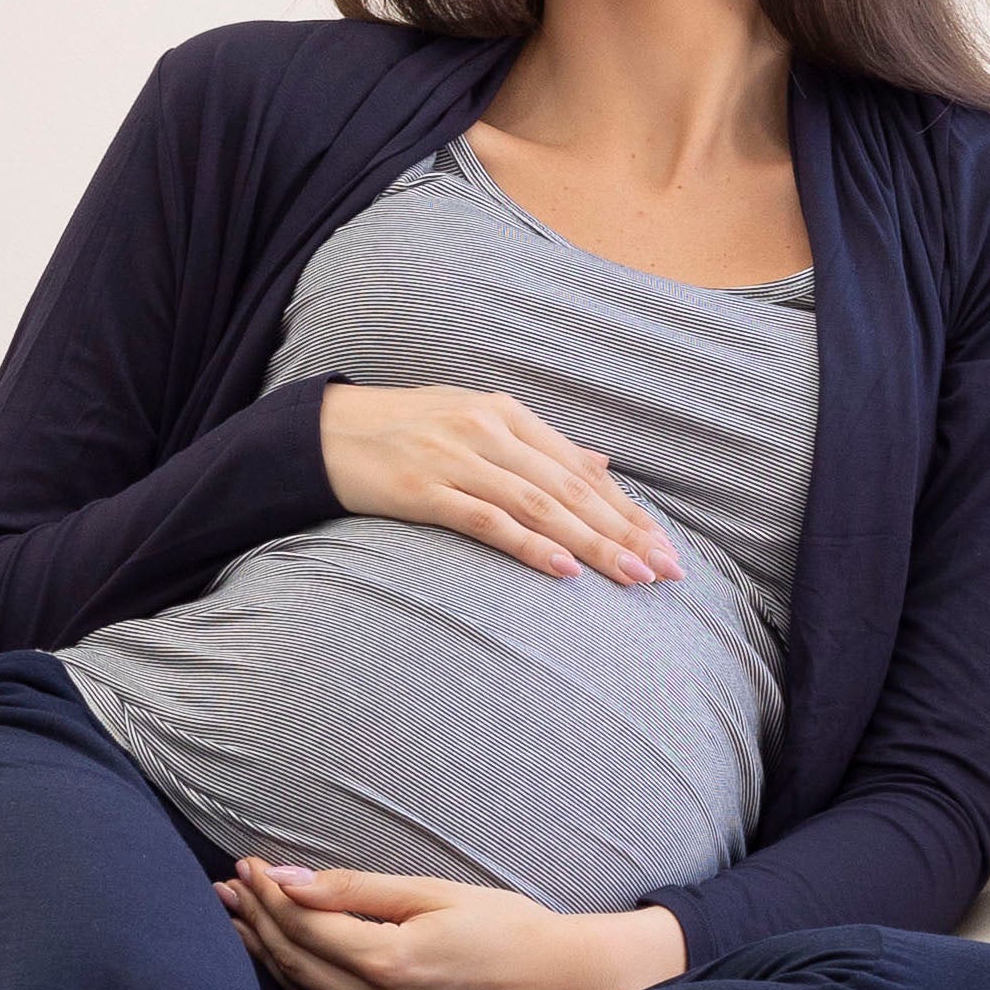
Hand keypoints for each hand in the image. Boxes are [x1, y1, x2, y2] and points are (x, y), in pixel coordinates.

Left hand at [217, 859, 687, 989]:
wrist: (549, 978)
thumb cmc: (497, 924)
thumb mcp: (429, 892)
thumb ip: (354, 889)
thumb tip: (289, 878)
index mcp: (389, 961)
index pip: (303, 924)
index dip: (268, 892)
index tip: (248, 863)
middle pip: (290, 956)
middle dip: (253, 916)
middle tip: (226, 883)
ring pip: (295, 986)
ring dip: (260, 948)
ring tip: (234, 912)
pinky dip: (286, 978)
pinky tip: (271, 954)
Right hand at [319, 384, 685, 587]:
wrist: (323, 432)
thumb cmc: (403, 432)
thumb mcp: (475, 423)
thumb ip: (539, 447)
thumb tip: (600, 463)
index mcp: (506, 413)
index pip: (581, 469)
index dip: (627, 511)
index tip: (664, 547)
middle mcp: (488, 430)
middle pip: (571, 488)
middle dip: (625, 533)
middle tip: (666, 571)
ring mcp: (456, 458)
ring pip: (540, 505)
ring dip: (592, 543)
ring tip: (632, 576)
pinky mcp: (423, 489)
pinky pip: (488, 520)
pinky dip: (530, 545)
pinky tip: (563, 569)